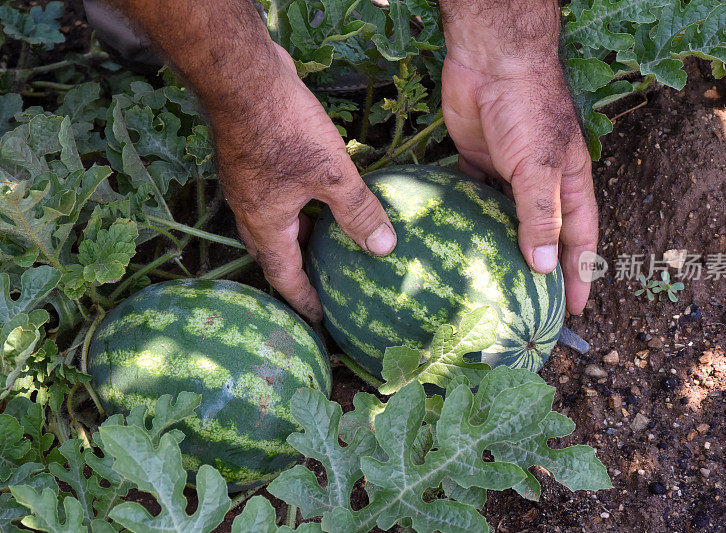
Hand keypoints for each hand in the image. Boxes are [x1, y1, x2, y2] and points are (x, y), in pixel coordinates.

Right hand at [108, 0, 396, 319]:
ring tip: (328, 244)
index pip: (284, 276)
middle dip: (299, 272)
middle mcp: (251, 210)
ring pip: (275, 223)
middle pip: (276, 253)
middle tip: (324, 284)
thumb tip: (384, 249)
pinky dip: (297, 208)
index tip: (320, 319)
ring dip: (299, 237)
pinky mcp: (254, 161)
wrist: (243, 78)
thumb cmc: (284, 130)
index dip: (304, 299)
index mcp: (265, 224)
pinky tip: (319, 197)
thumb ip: (358, 212)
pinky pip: (275, 198)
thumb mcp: (332, 175)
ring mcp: (249, 184)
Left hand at [440, 4, 597, 314]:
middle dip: (539, 271)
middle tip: (529, 308)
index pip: (579, 240)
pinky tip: (459, 245)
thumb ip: (540, 215)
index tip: (572, 310)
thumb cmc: (528, 109)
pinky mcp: (477, 163)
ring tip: (490, 286)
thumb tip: (542, 267)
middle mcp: (542, 184)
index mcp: (570, 185)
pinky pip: (475, 201)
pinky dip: (470, 222)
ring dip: (501, 249)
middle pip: (543, 236)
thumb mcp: (539, 166)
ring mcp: (508, 174)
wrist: (490, 62)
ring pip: (507, 222)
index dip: (578, 275)